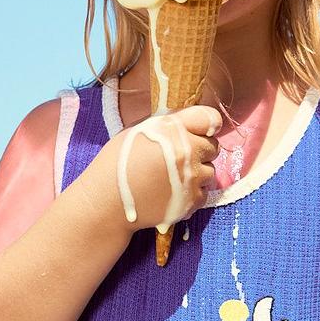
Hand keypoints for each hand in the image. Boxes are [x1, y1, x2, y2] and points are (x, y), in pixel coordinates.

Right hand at [90, 105, 222, 233]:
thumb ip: (168, 123)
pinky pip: (203, 194)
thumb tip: (190, 123)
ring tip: (173, 177)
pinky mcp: (191, 201)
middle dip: (199, 150)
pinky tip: (172, 192)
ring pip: (209, 171)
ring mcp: (192, 178)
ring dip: (196, 173)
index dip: (206, 124)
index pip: (210, 119)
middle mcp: (187, 151)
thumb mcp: (137, 130)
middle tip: (178, 157)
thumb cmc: (116, 161)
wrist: (106, 201)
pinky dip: (191, 194)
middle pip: (213, 147)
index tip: (199, 131)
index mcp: (173, 129)